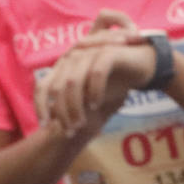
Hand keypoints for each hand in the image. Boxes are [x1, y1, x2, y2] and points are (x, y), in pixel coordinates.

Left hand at [35, 9, 156, 138]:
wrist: (144, 62)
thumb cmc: (114, 80)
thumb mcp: (91, 95)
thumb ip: (75, 103)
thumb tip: (57, 124)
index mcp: (63, 66)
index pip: (43, 86)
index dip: (40, 105)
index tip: (44, 126)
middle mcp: (71, 58)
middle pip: (57, 87)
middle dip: (61, 112)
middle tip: (69, 131)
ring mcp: (88, 52)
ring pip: (73, 82)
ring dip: (75, 106)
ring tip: (81, 124)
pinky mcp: (107, 52)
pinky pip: (96, 73)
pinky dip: (94, 91)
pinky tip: (96, 105)